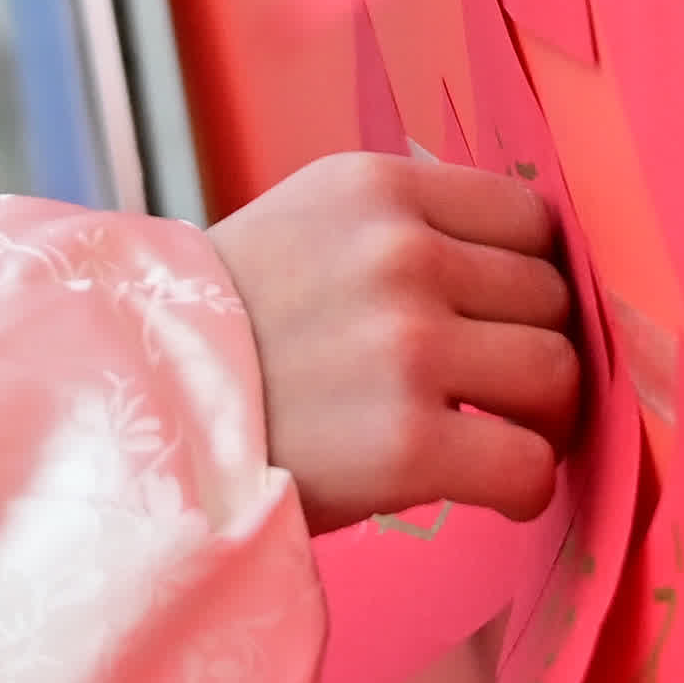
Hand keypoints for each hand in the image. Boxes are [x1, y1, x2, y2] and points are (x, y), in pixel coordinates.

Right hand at [217, 153, 579, 523]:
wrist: (128, 423)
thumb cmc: (226, 338)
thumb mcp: (307, 229)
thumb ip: (407, 231)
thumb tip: (535, 268)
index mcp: (375, 189)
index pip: (529, 217)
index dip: (527, 277)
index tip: (501, 321)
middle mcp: (398, 254)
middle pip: (549, 299)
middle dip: (531, 351)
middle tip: (493, 396)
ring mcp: (405, 348)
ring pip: (555, 376)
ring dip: (538, 420)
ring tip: (493, 440)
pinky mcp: (406, 444)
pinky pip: (528, 465)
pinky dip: (524, 487)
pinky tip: (489, 493)